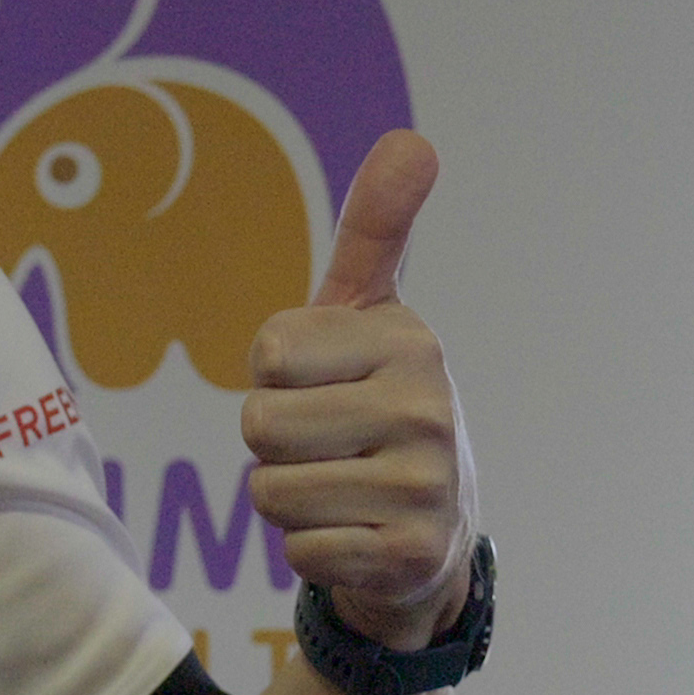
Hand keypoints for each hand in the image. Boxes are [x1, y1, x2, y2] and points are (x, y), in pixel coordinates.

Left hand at [244, 133, 475, 657]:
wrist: (433, 532)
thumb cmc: (376, 404)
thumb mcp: (371, 313)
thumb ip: (376, 226)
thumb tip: (414, 139)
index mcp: (408, 340)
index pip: (268, 352)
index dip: (275, 376)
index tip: (324, 385)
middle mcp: (427, 407)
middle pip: (260, 426)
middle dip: (274, 444)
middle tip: (329, 446)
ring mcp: (425, 485)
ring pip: (272, 493)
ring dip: (290, 500)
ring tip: (341, 489)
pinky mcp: (411, 555)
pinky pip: (299, 552)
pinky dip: (313, 551)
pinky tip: (357, 535)